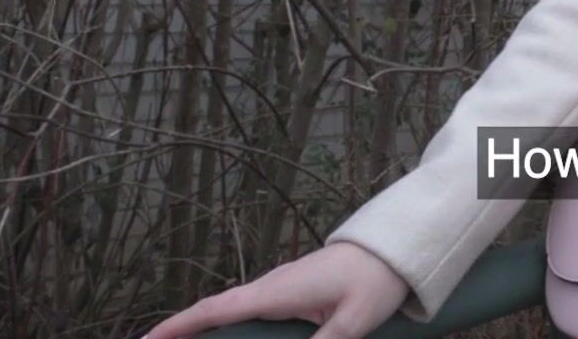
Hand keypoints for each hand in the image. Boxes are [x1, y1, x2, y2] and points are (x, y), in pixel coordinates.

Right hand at [140, 241, 409, 338]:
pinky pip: (251, 313)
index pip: (215, 310)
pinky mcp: (292, 293)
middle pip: (215, 313)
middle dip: (182, 332)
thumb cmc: (375, 279)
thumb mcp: (353, 321)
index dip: (178, 326)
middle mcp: (271, 288)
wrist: (398, 247)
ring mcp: (280, 289)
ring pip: (232, 313)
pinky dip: (231, 326)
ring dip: (207, 330)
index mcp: (276, 292)